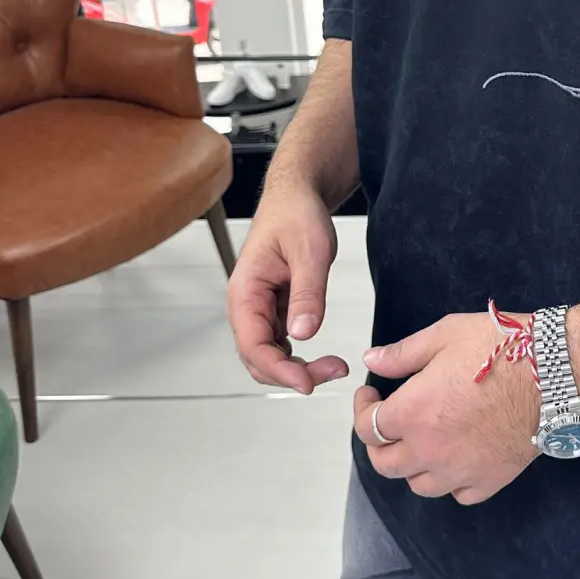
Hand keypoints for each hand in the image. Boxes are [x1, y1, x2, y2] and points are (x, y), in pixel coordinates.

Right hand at [227, 185, 348, 394]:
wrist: (297, 196)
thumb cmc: (296, 214)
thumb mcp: (311, 251)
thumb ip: (307, 293)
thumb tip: (303, 334)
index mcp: (245, 291)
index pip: (252, 345)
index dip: (278, 370)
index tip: (308, 382)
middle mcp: (247, 305)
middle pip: (258, 358)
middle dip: (291, 374)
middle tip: (333, 372)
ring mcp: (260, 309)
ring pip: (269, 355)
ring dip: (297, 368)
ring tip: (334, 367)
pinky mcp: (275, 310)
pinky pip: (281, 343)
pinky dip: (300, 356)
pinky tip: (324, 357)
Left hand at [355, 313, 539, 504]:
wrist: (553, 372)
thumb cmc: (500, 347)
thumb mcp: (444, 335)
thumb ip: (402, 353)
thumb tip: (371, 360)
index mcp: (413, 413)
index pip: (367, 428)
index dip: (362, 409)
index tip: (371, 393)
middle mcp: (430, 450)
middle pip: (385, 464)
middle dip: (379, 442)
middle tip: (389, 422)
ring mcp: (461, 470)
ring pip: (419, 485)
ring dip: (413, 465)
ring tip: (423, 441)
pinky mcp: (491, 479)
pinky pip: (460, 494)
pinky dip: (452, 482)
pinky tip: (457, 459)